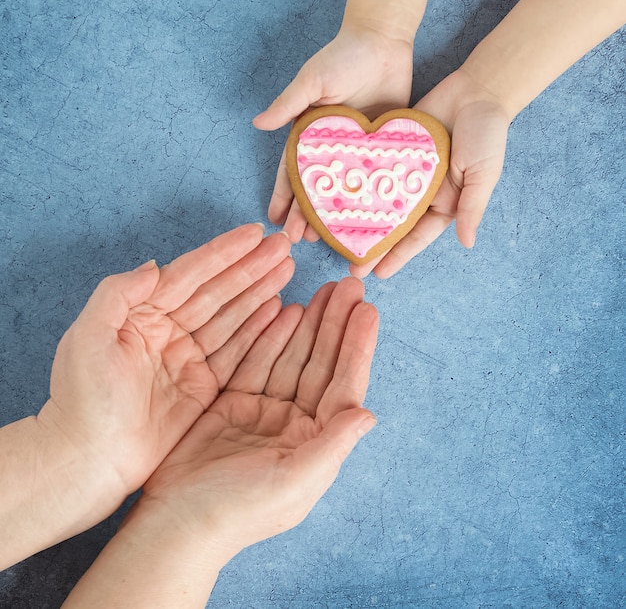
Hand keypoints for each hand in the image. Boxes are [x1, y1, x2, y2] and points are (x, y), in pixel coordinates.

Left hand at [36, 224, 293, 526]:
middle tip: (284, 245)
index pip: (190, 275)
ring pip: (233, 316)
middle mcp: (171, 329)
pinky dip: (259, 329)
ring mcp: (190, 357)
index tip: (254, 233)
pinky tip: (278, 307)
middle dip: (252, 267)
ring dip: (261, 291)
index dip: (223, 253)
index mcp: (144, 313)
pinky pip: (238, 350)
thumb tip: (156, 266)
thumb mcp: (87, 336)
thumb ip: (118, 294)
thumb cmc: (82, 397)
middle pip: (219, 291)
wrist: (90, 458)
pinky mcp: (205, 384)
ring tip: (287, 267)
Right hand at [138, 277, 378, 556]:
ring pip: (292, 357)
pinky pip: (258, 361)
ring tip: (323, 290)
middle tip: (347, 287)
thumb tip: (369, 414)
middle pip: (321, 364)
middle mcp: (297, 423)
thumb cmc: (241, 510)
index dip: (357, 348)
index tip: (367, 311)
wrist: (179, 522)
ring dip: (309, 324)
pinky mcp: (236, 404)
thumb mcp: (293, 482)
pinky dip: (270, 336)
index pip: (344, 385)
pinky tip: (286, 309)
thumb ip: (332, 446)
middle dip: (335, 326)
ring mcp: (266, 411)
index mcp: (318, 442)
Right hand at [253, 26, 413, 242]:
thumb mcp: (312, 80)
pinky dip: (368, 200)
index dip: (283, 197)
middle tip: (298, 241)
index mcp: (309, 135)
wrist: (383, 40)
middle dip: (305, 215)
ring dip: (333, 215)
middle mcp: (330, 148)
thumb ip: (288, 104)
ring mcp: (356, 152)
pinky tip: (366, 220)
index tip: (275, 221)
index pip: (291, 172)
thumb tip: (258, 124)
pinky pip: (373, 179)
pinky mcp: (382, 149)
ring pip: (342, 191)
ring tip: (328, 239)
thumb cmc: (343, 56)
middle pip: (315, 189)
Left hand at [350, 69, 510, 278]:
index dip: (398, 256)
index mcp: (443, 204)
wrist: (476, 90)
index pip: (416, 237)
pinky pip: (372, 171)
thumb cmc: (487, 133)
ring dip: (360, 221)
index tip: (378, 273)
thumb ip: (472, 207)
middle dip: (374, 248)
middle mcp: (421, 193)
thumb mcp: (483, 174)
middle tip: (351, 268)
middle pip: (393, 227)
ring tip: (337, 241)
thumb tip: (467, 243)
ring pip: (378, 203)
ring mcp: (404, 173)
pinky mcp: (392, 151)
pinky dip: (358, 185)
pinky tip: (338, 199)